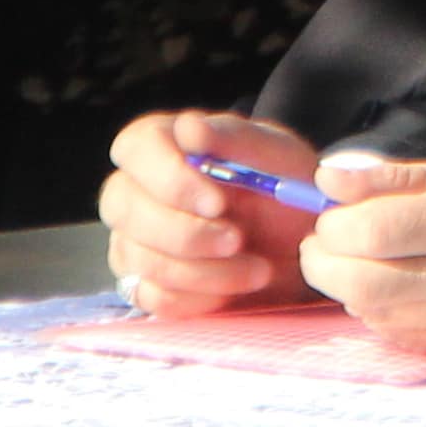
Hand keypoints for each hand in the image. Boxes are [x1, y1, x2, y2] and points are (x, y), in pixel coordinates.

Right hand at [100, 108, 328, 315]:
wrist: (301, 245)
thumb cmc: (282, 188)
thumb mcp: (275, 157)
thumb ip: (233, 139)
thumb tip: (189, 128)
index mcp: (161, 144)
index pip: (135, 148)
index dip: (170, 178)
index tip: (218, 202)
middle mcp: (135, 190)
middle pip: (124, 208)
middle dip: (186, 232)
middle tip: (238, 240)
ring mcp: (132, 241)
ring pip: (142, 259)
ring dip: (206, 271)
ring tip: (258, 267)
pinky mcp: (144, 285)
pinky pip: (154, 298)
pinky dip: (202, 297)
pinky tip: (236, 284)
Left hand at [300, 154, 425, 366]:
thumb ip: (398, 178)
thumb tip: (326, 178)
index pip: (368, 230)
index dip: (334, 222)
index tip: (336, 211)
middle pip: (354, 280)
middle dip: (325, 258)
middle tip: (332, 239)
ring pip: (366, 310)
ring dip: (348, 283)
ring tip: (368, 258)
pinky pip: (391, 332)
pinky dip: (377, 308)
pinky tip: (397, 286)